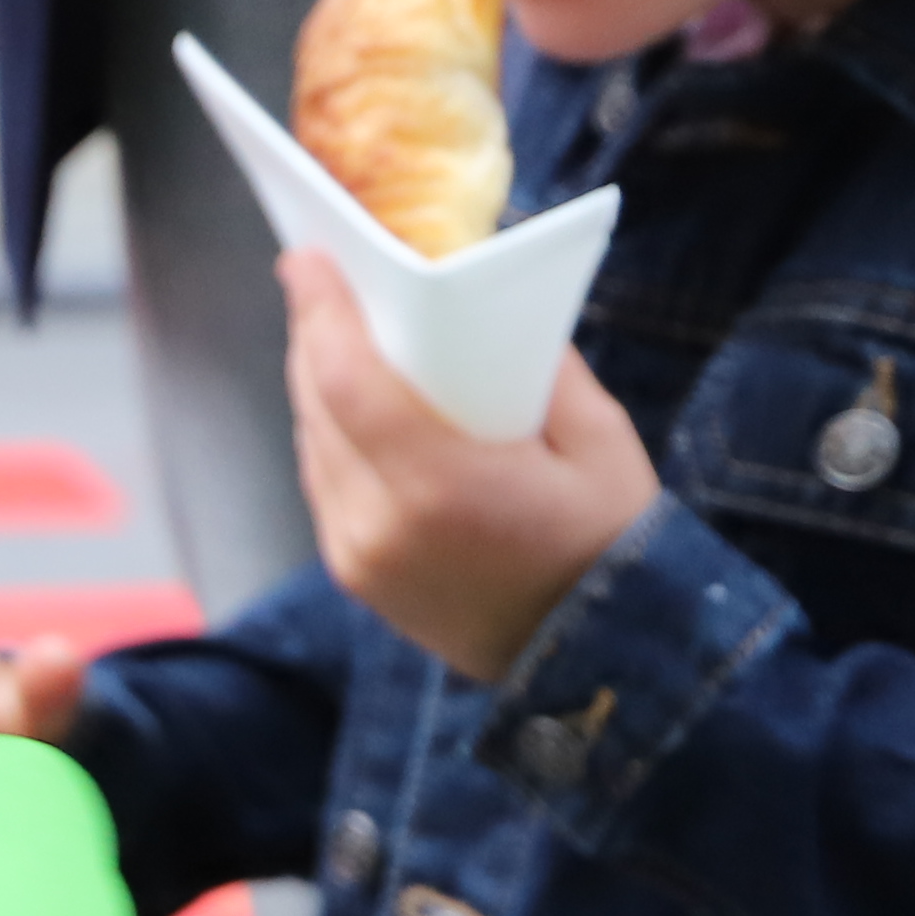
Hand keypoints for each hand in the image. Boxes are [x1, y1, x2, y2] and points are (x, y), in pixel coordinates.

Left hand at [281, 249, 656, 686]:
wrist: (596, 657)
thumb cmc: (609, 540)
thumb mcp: (597, 439)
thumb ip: (537, 368)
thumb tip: (480, 304)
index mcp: (442, 485)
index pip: (348, 380)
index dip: (320, 312)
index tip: (305, 258)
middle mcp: (380, 523)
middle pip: (318, 404)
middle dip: (316, 336)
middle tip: (326, 281)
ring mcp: (357, 555)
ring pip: (312, 442)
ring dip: (319, 384)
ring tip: (339, 334)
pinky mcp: (353, 575)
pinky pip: (324, 483)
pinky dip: (332, 435)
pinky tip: (355, 405)